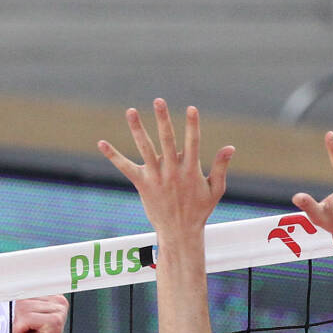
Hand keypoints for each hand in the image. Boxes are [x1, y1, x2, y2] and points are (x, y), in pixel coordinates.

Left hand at [12, 294, 67, 332]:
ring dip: (20, 325)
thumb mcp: (24, 315)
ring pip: (23, 308)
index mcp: (54, 298)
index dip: (21, 309)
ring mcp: (59, 310)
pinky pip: (25, 318)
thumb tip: (19, 284)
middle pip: (24, 299)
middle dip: (20, 317)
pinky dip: (21, 330)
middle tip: (30, 332)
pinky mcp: (55, 321)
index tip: (29, 323)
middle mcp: (60, 301)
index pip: (27, 290)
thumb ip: (25, 298)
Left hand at [98, 100, 233, 240]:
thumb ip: (221, 167)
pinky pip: (125, 167)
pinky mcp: (142, 183)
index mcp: (191, 170)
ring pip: (145, 148)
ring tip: (130, 110)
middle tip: (158, 100)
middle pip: (167, 140)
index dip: (192, 125)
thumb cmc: (199, 210)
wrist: (179, 232)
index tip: (191, 108)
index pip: (192, 142)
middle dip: (163, 119)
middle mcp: (172, 171)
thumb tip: (230, 147)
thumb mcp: (215, 189)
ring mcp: (156, 176)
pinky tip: (102, 143)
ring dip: (137, 129)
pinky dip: (113, 155)